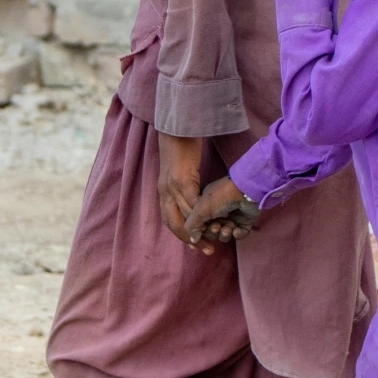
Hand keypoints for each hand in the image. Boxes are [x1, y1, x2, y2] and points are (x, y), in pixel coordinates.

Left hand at [156, 132, 208, 248]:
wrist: (176, 128)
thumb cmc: (181, 148)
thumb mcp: (180, 172)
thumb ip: (184, 188)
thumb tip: (195, 200)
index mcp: (163, 193)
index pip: (170, 222)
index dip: (183, 237)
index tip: (197, 247)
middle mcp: (164, 193)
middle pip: (174, 225)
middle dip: (190, 240)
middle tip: (206, 249)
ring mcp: (171, 187)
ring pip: (184, 215)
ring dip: (199, 229)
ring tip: (214, 237)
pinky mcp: (181, 179)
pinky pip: (191, 202)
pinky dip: (201, 213)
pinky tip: (213, 219)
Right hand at [184, 177, 261, 247]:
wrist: (245, 191)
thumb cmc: (220, 197)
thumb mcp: (201, 209)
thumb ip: (192, 225)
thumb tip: (193, 240)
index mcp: (207, 206)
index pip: (200, 224)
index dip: (201, 230)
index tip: (202, 229)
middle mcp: (218, 212)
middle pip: (212, 231)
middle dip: (213, 231)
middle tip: (217, 226)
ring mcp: (233, 217)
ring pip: (225, 235)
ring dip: (225, 234)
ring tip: (228, 228)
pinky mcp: (245, 221)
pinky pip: (239, 234)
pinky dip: (237, 234)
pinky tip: (236, 230)